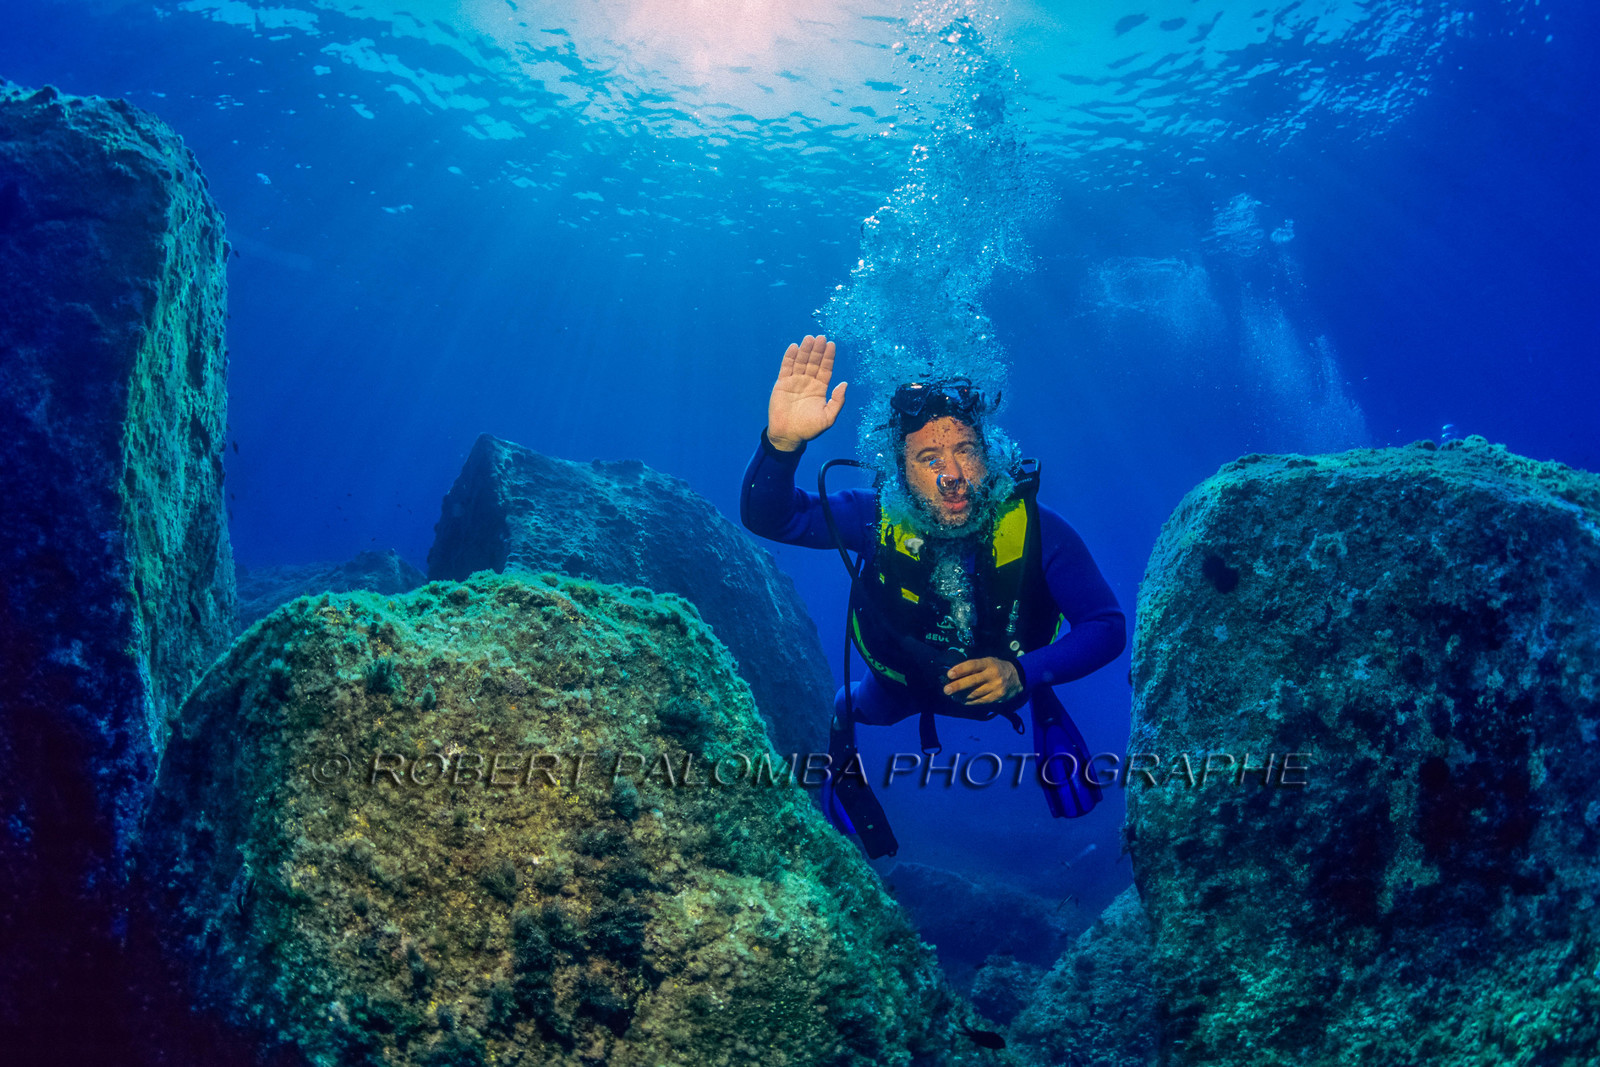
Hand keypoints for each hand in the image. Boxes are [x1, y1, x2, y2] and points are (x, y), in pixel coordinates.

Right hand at [767, 334, 846, 450]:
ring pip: (801, 362)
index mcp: (820, 388)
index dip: (828, 357)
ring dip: (805, 350)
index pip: (825, 368)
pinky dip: (789, 357)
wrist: (788, 435)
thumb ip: (837, 401)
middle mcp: (808, 382)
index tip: (831, 344)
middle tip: (821, 337)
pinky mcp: (782, 383)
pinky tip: (794, 347)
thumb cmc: (809, 429)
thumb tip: (844, 383)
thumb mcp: (828, 417)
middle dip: (818, 350)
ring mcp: (795, 381)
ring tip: (809, 338)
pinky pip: (786, 368)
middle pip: (814, 362)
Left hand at [943, 657, 1021, 704]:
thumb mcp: (988, 662)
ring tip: (952, 696)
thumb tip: (954, 675)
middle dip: (958, 686)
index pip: (973, 665)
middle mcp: (993, 675)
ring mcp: (996, 687)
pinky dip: (969, 701)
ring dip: (961, 696)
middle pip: (973, 681)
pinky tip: (962, 700)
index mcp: (989, 663)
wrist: (1017, 678)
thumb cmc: (996, 668)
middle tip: (946, 690)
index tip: (949, 674)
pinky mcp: (997, 698)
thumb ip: (974, 667)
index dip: (961, 669)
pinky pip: (980, 701)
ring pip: (975, 694)